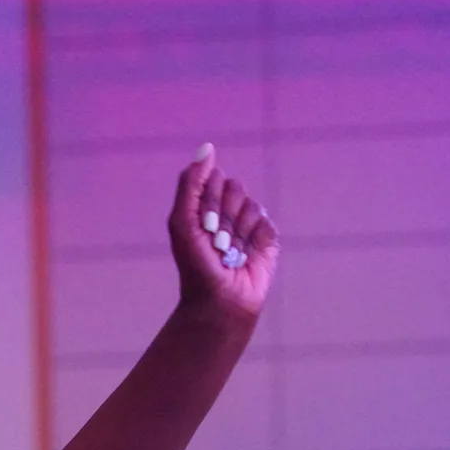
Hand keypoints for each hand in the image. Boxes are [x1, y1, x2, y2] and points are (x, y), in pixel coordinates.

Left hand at [169, 144, 278, 321]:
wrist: (219, 301)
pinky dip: (256, 238)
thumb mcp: (183, 221)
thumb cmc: (195, 264)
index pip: (213, 178)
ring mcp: (247, 224)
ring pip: (251, 204)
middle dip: (223, 214)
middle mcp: (224, 210)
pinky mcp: (267, 239)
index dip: (209, 199)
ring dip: (238, 230)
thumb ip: (192, 183)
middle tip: (215, 240)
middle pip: (235, 187)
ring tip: (229, 251)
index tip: (203, 223)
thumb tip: (208, 148)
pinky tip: (246, 255)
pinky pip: (266, 222)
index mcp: (201, 204)